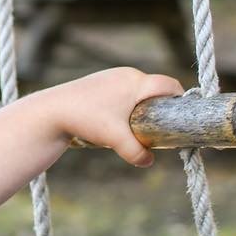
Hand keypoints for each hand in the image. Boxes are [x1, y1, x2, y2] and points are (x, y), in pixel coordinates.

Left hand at [51, 67, 184, 166]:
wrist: (51, 111)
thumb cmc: (85, 119)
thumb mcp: (115, 138)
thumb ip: (136, 151)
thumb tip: (148, 161)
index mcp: (135, 81)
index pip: (169, 85)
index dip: (180, 98)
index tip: (184, 115)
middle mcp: (125, 74)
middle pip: (154, 89)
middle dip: (161, 107)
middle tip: (164, 127)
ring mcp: (111, 77)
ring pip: (137, 92)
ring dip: (142, 107)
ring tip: (140, 128)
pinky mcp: (99, 84)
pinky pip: (122, 93)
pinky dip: (126, 106)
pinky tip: (119, 122)